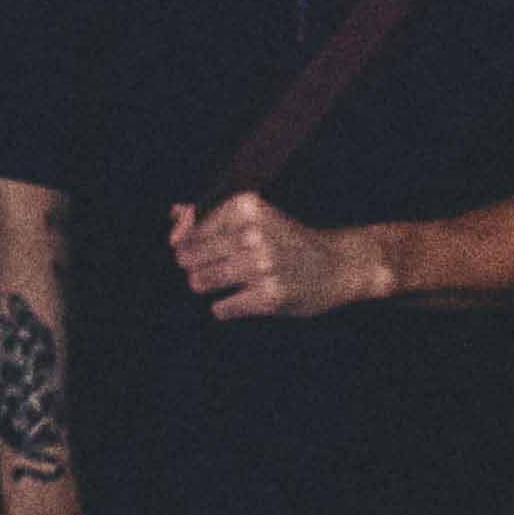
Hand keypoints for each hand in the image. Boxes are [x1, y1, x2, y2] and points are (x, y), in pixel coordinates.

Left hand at [172, 191, 394, 319]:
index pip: (191, 229)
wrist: (339, 266)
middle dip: (194, 267)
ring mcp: (262, 265)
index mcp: (247, 206)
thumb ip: (211, 214)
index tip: (189, 249)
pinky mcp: (269, 296)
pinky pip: (222, 308)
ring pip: (201, 282)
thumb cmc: (288, 239)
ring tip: (224, 283)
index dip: (184, 243)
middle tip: (209, 269)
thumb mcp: (256, 216)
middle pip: (189, 257)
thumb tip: (174, 214)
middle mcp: (254, 233)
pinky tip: (240, 299)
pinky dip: (225, 308)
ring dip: (206, 285)